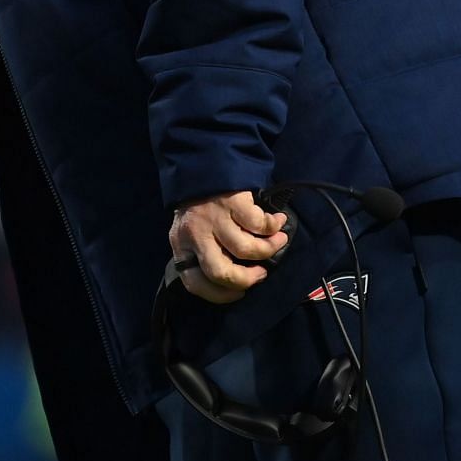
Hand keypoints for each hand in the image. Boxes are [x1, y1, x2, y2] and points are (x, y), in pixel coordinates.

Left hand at [168, 190, 289, 304]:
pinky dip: (273, 227)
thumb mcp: (192, 233)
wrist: (202, 165)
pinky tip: (277, 223)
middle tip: (261, 273)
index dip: (220, 295)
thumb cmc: (201, 208)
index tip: (240, 292)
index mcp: (181, 246)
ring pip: (245, 249)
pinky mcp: (231, 201)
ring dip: (268, 249)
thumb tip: (238, 283)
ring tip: (278, 243)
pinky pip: (258, 224)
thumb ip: (205, 254)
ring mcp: (213, 218)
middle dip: (246, 279)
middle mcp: (195, 234)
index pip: (194, 283)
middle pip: (220, 272)